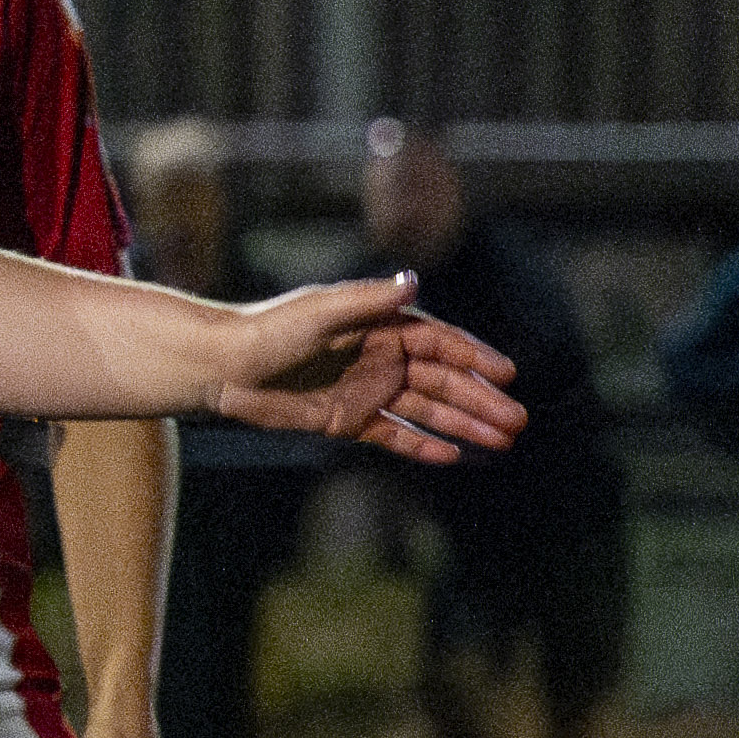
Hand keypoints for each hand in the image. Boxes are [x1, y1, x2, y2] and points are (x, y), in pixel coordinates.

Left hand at [205, 277, 521, 461]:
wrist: (221, 367)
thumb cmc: (269, 330)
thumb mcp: (321, 311)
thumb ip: (369, 300)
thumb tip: (413, 280)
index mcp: (379, 326)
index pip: (440, 342)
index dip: (475, 358)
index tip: (507, 375)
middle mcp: (379, 357)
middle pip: (442, 380)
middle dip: (481, 399)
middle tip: (517, 421)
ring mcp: (365, 389)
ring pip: (425, 409)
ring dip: (463, 424)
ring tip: (502, 442)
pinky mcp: (346, 420)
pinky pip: (393, 434)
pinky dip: (423, 445)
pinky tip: (454, 456)